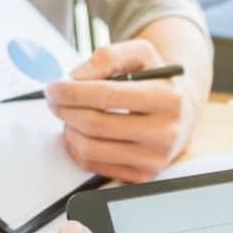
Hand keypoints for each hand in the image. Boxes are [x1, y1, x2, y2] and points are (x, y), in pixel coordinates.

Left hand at [46, 40, 195, 181]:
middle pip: (95, 124)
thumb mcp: (141, 56)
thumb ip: (109, 56)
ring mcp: (153, 159)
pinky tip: (78, 132)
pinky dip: (75, 148)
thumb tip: (77, 77)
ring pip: (90, 148)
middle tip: (54, 100)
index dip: (73, 92)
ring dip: (68, 129)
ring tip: (68, 115)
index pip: (107, 96)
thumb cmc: (156, 84)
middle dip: (65, 110)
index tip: (53, 88)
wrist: (179, 117)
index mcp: (167, 100)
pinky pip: (93, 165)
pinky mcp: (141, 176)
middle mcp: (164, 133)